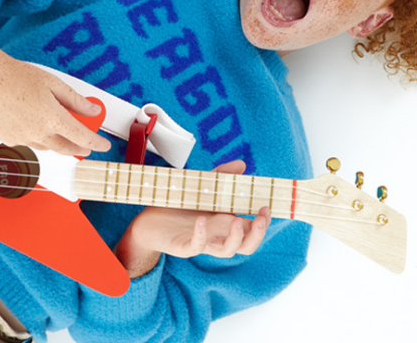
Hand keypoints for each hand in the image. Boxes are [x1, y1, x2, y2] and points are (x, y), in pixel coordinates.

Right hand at [0, 51, 107, 155]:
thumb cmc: (14, 76)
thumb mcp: (53, 83)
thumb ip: (75, 100)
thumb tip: (93, 110)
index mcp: (51, 118)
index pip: (81, 137)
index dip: (96, 142)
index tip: (103, 145)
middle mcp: (37, 132)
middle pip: (66, 149)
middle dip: (79, 148)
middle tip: (87, 146)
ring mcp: (21, 138)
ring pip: (47, 147)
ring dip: (57, 142)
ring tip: (58, 128)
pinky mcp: (8, 139)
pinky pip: (29, 143)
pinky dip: (37, 137)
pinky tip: (33, 122)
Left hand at [115, 160, 275, 276]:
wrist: (148, 221)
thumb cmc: (178, 207)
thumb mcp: (202, 188)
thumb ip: (222, 177)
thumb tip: (242, 164)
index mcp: (225, 223)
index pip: (252, 229)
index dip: (264, 222)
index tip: (268, 206)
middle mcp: (218, 235)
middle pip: (247, 245)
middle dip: (258, 233)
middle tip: (263, 217)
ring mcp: (203, 242)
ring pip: (228, 250)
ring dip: (236, 238)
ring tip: (237, 220)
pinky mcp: (184, 246)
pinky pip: (197, 245)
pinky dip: (201, 234)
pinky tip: (201, 220)